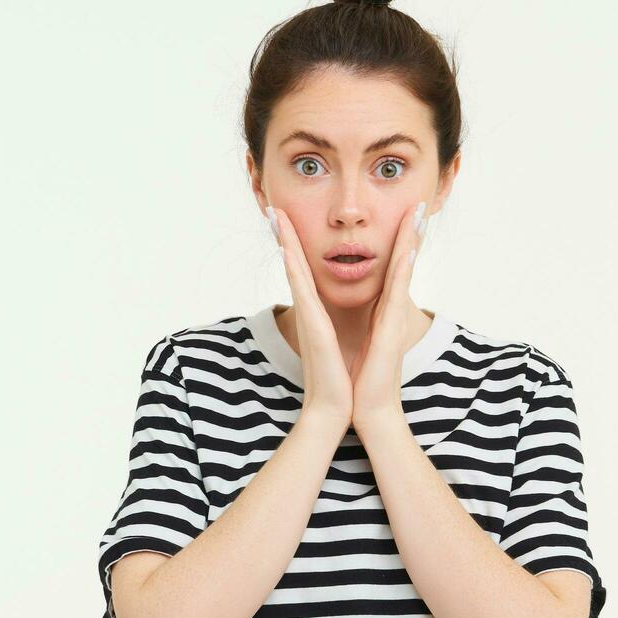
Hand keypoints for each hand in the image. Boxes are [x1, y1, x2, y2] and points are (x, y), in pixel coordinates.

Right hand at [270, 207, 354, 429]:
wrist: (337, 409)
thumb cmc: (341, 380)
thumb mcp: (344, 344)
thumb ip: (335, 329)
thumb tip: (335, 322)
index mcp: (318, 314)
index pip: (306, 271)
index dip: (297, 246)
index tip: (288, 222)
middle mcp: (309, 311)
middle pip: (294, 265)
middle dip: (285, 235)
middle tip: (273, 208)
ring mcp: (308, 317)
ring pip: (295, 270)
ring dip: (286, 241)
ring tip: (276, 215)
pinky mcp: (312, 326)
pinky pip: (303, 289)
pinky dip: (294, 267)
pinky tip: (287, 247)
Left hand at [351, 201, 426, 433]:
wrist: (364, 410)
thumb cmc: (356, 380)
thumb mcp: (350, 343)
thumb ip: (351, 324)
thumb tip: (341, 312)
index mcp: (379, 313)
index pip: (389, 269)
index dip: (395, 241)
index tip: (401, 216)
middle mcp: (390, 312)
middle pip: (401, 263)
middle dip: (409, 232)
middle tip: (419, 203)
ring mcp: (393, 320)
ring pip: (402, 271)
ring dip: (409, 240)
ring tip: (417, 213)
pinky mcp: (391, 331)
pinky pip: (396, 293)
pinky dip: (402, 269)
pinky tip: (407, 249)